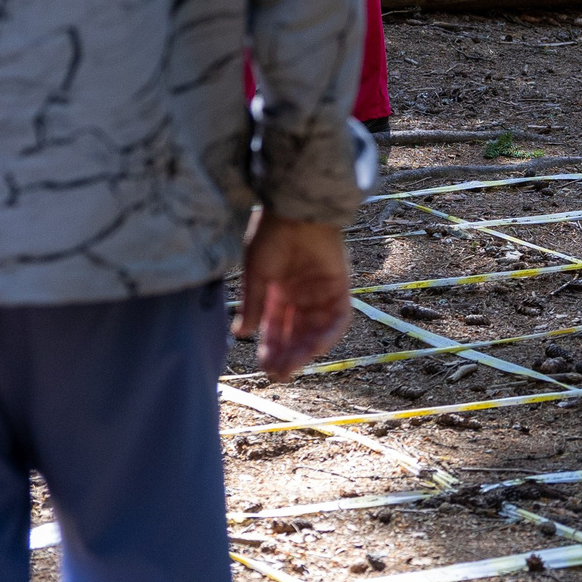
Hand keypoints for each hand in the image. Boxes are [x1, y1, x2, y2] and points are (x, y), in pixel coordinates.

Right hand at [235, 213, 350, 381]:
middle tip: (278, 374)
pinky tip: (315, 347)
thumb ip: (253, 303)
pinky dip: (329, 333)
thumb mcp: (256, 272)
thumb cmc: (271, 233)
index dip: (271, 348)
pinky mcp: (340, 286)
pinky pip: (338, 317)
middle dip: (287, 355)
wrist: (295, 207)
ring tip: (293, 365)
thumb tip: (241, 334)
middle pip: (295, 333)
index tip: (265, 367)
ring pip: (315, 330)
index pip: (275, 328)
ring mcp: (321, 292)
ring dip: (305, 349)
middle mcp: (300, 295)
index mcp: (278, 291)